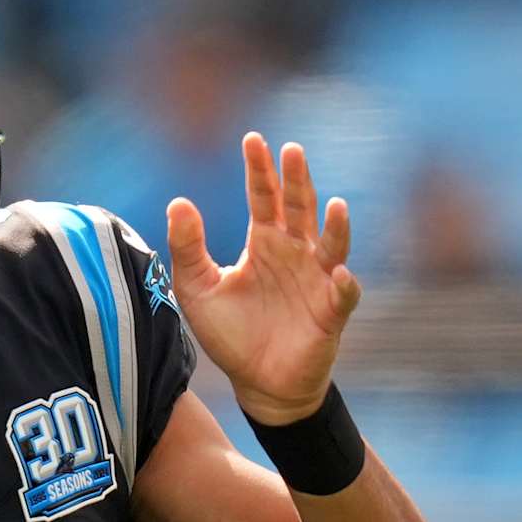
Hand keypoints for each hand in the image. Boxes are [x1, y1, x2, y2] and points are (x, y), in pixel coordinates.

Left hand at [166, 134, 360, 424]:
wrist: (257, 382)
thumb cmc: (231, 333)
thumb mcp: (196, 288)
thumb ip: (187, 248)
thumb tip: (178, 202)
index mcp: (263, 243)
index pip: (263, 197)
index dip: (259, 170)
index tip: (253, 138)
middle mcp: (294, 254)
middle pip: (299, 209)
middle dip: (297, 180)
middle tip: (291, 150)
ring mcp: (317, 281)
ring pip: (331, 245)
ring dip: (335, 226)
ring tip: (333, 204)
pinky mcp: (331, 314)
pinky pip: (343, 295)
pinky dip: (344, 284)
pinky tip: (338, 273)